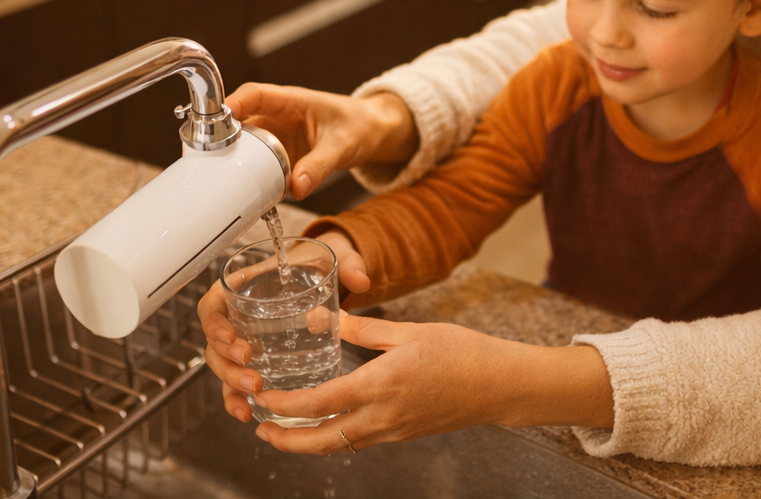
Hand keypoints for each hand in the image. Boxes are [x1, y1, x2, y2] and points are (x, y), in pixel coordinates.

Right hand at [195, 230, 368, 421]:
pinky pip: (235, 382)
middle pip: (215, 342)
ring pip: (222, 365)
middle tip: (251, 373)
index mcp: (244, 286)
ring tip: (254, 392)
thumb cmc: (313, 265)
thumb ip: (348, 264)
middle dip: (228, 362)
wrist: (316, 275)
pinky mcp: (253, 360)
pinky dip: (236, 398)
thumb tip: (361, 280)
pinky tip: (247, 412)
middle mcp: (237, 314)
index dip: (214, 322)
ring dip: (232, 383)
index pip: (212, 304)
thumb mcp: (330, 258)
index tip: (230, 336)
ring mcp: (243, 339)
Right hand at [225, 83, 418, 200]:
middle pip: (240, 123)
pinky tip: (244, 196)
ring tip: (221, 181)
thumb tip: (297, 188)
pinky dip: (251, 180)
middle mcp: (276, 118)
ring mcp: (275, 139)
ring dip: (234, 162)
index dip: (234, 103)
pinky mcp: (279, 159)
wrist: (371, 133)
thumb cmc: (358, 126)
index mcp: (291, 102)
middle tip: (210, 158)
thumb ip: (320, 166)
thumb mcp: (343, 146)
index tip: (219, 119)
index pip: (255, 95)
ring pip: (245, 148)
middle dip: (223, 138)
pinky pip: (259, 168)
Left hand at [247, 313, 614, 454]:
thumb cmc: (462, 353)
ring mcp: (394, 431)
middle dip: (286, 440)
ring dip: (307, 441)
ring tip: (284, 430)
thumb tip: (324, 315)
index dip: (286, 404)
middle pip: (322, 440)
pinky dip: (334, 437)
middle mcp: (384, 416)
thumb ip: (363, 327)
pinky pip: (359, 441)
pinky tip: (327, 424)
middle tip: (260, 430)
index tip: (263, 397)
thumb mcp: (409, 331)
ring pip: (339, 445)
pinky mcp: (403, 434)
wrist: (500, 385)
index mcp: (381, 385)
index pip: (320, 403)